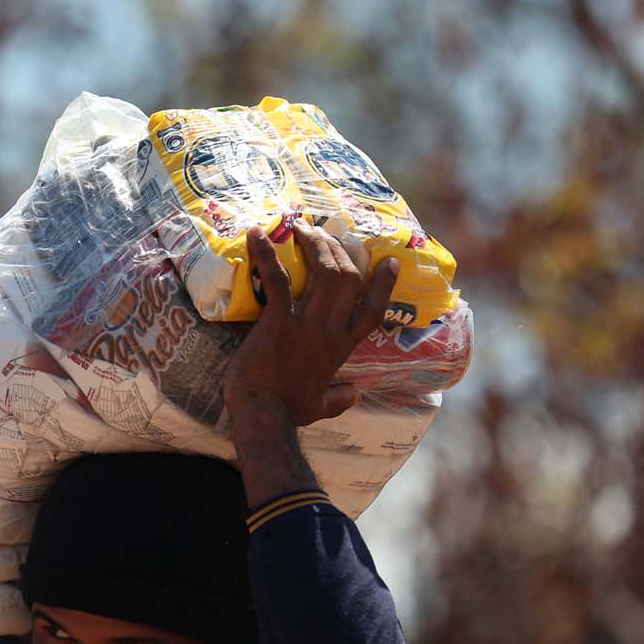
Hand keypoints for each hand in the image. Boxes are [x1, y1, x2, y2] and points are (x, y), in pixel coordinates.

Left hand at [223, 221, 398, 428]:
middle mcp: (330, 330)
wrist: (263, 415)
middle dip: (339, 249)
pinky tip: (256, 233)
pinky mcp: (278, 321)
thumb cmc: (288, 411)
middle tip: (322, 234)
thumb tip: (354, 396)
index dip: (383, 284)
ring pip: (325, 272)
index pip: (373, 310)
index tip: (387, 261)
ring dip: (315, 244)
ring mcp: (307, 324)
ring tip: (300, 228)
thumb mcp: (321, 408)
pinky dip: (266, 253)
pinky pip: (277, 279)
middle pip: (348, 278)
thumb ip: (339, 400)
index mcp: (342, 348)